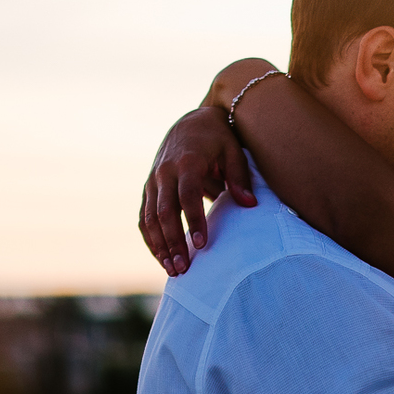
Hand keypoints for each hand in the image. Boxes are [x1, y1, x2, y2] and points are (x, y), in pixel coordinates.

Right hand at [139, 105, 253, 273]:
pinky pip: (144, 218)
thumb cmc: (217, 139)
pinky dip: (150, 239)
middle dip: (173, 242)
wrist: (191, 123)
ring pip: (150, 218)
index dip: (193, 221)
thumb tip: (250, 204)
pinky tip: (161, 259)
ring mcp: (153, 181)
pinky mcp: (148, 189)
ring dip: (159, 245)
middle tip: (183, 268)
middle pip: (164, 212)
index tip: (202, 244)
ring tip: (172, 270)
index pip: (187, 195)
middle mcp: (164, 172)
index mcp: (187, 161)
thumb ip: (240, 178)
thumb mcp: (233, 151)